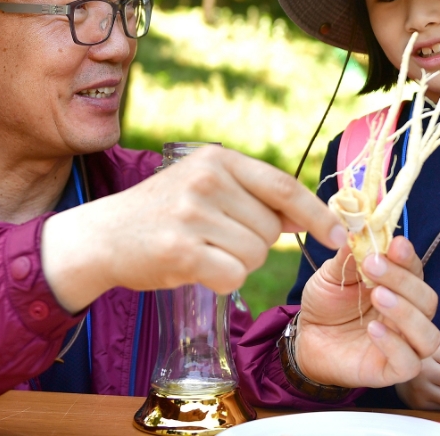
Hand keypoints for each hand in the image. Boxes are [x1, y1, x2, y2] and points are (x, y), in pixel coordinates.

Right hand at [41, 145, 346, 311]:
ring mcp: (192, 214)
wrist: (101, 235)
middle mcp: (207, 180)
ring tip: (200, 250)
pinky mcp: (182, 250)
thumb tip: (308, 217)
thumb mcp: (204, 187)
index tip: (338, 233)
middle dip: (254, 242)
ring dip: (235, 262)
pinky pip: (233, 276)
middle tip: (214, 237)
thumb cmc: (160, 214)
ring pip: (255, 255)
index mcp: (217, 159)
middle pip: (271, 229)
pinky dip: (221, 280)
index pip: (283, 186)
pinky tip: (193, 268)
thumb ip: (252, 196)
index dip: (316, 213)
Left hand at [294, 236, 439, 388]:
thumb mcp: (332, 273)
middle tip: (373, 265)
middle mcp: (409, 315)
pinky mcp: (391, 370)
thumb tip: (360, 226)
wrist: (306, 336)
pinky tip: (373, 329)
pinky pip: (409, 364)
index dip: (408, 257)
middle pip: (427, 300)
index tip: (395, 244)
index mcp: (399, 287)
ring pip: (429, 335)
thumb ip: (349, 254)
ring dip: (407, 313)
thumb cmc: (326, 302)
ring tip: (378, 296)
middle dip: (403, 281)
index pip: (416, 270)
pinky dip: (395, 346)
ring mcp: (403, 344)